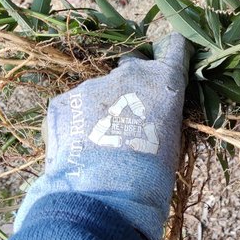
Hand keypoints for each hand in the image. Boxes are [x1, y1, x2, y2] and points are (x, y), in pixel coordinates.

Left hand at [14, 34, 192, 239]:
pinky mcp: (64, 100)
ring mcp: (93, 84)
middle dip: (132, 84)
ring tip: (99, 146)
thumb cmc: (151, 175)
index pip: (175, 46)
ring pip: (100, 91)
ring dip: (102, 109)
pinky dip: (77, 124)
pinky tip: (80, 151)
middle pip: (132, 64)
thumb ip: (161, 116)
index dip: (172, 51)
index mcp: (164, 81)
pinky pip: (74, 107)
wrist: (105, 194)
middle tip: (128, 117)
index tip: (168, 60)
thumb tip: (152, 118)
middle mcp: (129, 73)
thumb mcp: (171, 141)